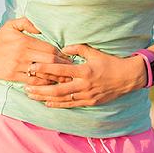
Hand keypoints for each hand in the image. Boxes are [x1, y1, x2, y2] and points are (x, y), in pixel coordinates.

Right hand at [0, 17, 73, 85]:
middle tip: (72, 69)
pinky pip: (32, 82)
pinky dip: (43, 83)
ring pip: (42, 73)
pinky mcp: (13, 76)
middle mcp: (23, 54)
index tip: (69, 58)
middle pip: (49, 61)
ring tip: (66, 79)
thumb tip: (42, 27)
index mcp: (25, 42)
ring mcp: (18, 66)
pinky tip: (50, 84)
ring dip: (56, 77)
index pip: (49, 48)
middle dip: (62, 66)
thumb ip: (27, 23)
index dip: (61, 54)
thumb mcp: (12, 25)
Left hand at [23, 44, 147, 107]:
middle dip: (40, 89)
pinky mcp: (90, 102)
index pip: (60, 70)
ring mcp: (86, 95)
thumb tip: (64, 48)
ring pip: (61, 99)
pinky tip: (46, 103)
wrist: (128, 78)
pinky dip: (57, 104)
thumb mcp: (95, 52)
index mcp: (84, 70)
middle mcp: (84, 85)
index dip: (44, 69)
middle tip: (25, 88)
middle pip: (57, 89)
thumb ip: (78, 49)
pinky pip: (70, 104)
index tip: (32, 68)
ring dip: (45, 98)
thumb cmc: (111, 62)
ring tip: (31, 96)